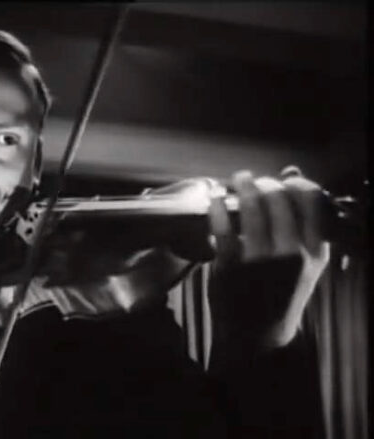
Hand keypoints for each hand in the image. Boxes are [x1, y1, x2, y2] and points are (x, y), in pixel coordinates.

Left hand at [207, 166, 329, 348]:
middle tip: (253, 180)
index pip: (312, 200)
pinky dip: (218, 206)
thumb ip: (302, 222)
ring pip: (252, 206)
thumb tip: (291, 172)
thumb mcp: (304, 263)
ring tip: (237, 179)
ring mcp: (259, 260)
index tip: (283, 179)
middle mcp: (290, 254)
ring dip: (242, 185)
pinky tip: (216, 200)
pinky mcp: (229, 267)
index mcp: (314, 252)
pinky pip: (222, 226)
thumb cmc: (281, 292)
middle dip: (264, 182)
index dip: (296, 182)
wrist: (257, 336)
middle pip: (278, 198)